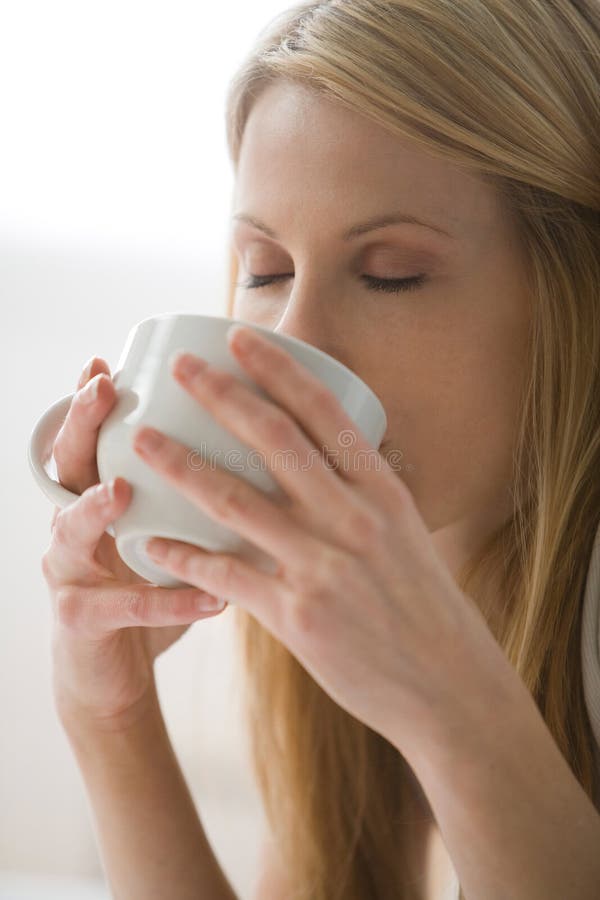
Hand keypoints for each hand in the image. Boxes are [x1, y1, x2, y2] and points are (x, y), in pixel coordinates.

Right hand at [41, 356, 227, 731]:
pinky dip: (169, 601)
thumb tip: (268, 451)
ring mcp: (70, 574)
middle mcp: (75, 528)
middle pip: (68, 467)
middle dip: (81, 426)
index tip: (108, 363)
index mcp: (98, 497)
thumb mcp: (169, 534)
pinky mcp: (81, 623)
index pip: (92, 440)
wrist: (116, 674)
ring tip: (121, 490)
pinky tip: (211, 599)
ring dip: (95, 508)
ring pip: (71, 532)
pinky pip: (124, 609)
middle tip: (102, 392)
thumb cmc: (154, 588)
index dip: (93, 402)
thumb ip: (197, 495)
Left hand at [133, 324, 506, 754]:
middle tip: (181, 368)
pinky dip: (184, 556)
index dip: (277, 369)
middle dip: (221, 396)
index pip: (324, 412)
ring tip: (142, 441)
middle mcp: (352, 519)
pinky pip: (226, 575)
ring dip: (181, 465)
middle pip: (273, 440)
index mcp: (381, 491)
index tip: (238, 338)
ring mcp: (322, 567)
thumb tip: (324, 461)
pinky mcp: (296, 616)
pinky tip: (152, 543)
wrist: (448, 685)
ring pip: (235, 501)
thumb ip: (360, 496)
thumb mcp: (405, 533)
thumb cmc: (424, 606)